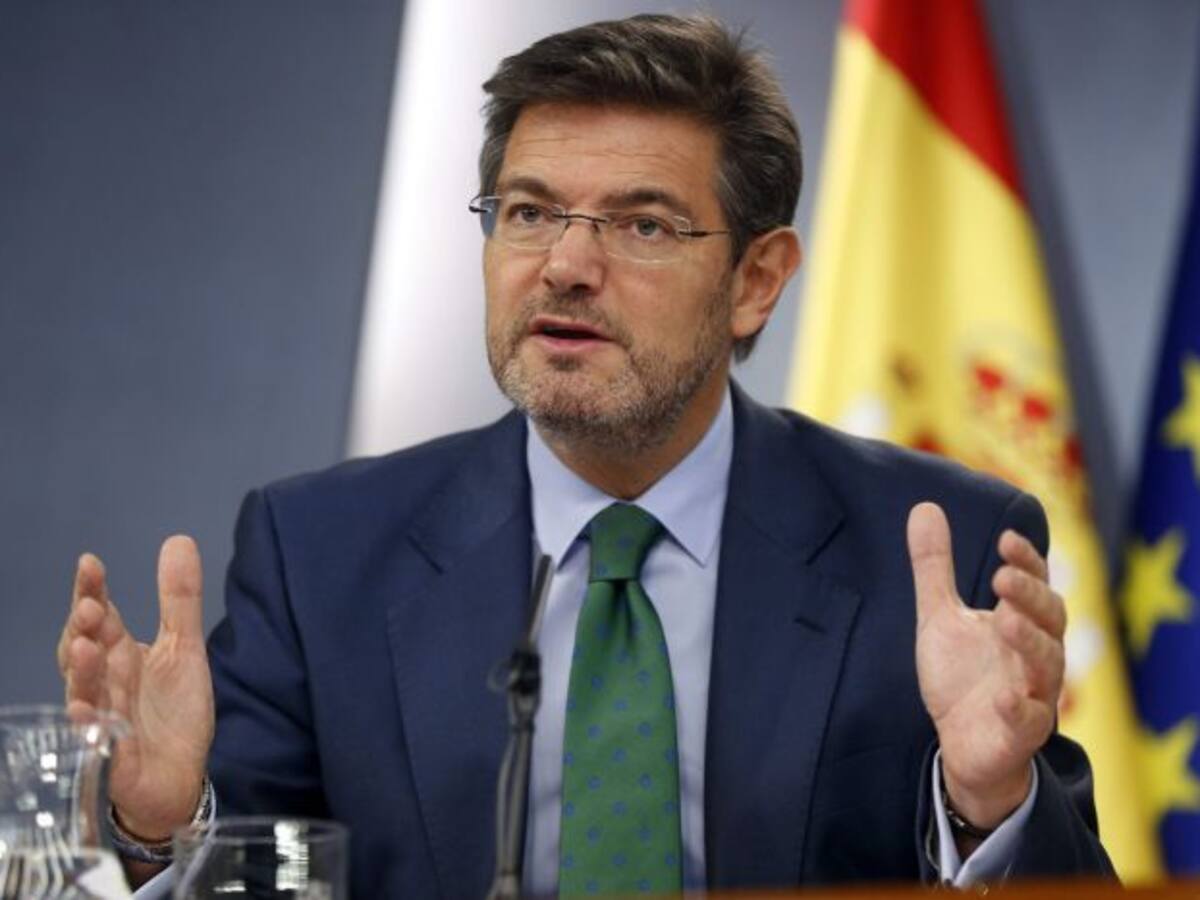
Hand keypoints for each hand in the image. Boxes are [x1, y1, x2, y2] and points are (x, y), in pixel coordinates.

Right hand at [56, 536, 214, 841]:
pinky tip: (86, 712)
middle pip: (82, 650)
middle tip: (91, 606)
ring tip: (86, 646)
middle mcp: (104, 683)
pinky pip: (95, 740)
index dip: (92, 591)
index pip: (100, 617)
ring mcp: (102, 718)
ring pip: (84, 692)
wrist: (178, 778)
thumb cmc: (172, 713)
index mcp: (120, 654)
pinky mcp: (110, 755)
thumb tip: (179, 539)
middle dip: (82, 628)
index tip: (90, 563)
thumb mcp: (184, 649)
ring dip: (82, 671)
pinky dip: (89, 726)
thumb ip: (180, 599)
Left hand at [908, 502, 1064, 829]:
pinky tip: (1004, 697)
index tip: (1007, 540)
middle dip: (1029, 597)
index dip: (1027, 563)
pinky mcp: (1022, 731)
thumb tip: (924, 506)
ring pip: (1047, 664)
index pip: (1034, 585)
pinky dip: (1019, 708)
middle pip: (1049, 619)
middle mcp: (1036, 653)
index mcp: (1020, 622)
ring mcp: (1034, 692)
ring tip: (1005, 621)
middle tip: (1002, 578)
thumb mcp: (940, 617)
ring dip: (1030, 642)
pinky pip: (1028, 719)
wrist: (962, 744)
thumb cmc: (961, 677)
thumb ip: (934, 568)